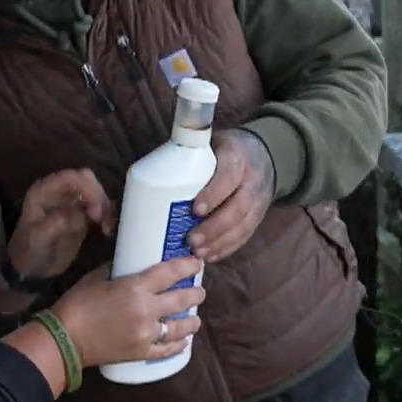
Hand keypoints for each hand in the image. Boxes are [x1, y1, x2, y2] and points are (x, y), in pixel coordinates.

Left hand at [9, 169, 113, 280]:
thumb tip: (80, 213)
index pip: (70, 177)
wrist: (31, 269)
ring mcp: (71, 202)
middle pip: (87, 180)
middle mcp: (58, 191)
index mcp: (44, 191)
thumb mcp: (39, 237)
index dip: (88, 189)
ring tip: (105, 228)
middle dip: (98, 197)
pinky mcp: (81, 214)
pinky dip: (107, 215)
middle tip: (101, 220)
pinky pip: (99, 207)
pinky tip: (107, 230)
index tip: (96, 212)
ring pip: (96, 192)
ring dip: (105, 207)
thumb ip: (58, 222)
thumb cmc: (29, 250)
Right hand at [52, 258, 205, 367]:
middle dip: (196, 293)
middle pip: (182, 299)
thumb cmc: (77, 303)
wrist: (65, 339)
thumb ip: (119, 268)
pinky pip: (167, 349)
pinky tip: (184, 341)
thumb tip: (132, 260)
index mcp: (136, 288)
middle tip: (200, 290)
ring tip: (196, 318)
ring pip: (180, 327)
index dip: (188, 266)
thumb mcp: (98, 277)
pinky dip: (179, 345)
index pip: (171, 273)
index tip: (197, 263)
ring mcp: (146, 334)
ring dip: (192, 321)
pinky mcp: (142, 353)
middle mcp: (147, 311)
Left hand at [187, 129, 274, 261]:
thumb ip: (184, 160)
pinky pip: (245, 235)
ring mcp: (258, 201)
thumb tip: (142, 188)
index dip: (214, 194)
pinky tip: (210, 256)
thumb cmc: (222, 152)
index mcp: (236, 157)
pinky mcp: (258, 217)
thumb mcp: (207, 145)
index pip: (228, 176)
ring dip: (220, 242)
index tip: (195, 210)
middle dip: (214, 227)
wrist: (259, 155)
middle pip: (238, 207)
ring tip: (198, 253)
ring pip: (243, 225)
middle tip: (191, 240)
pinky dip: (227, 248)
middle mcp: (252, 180)